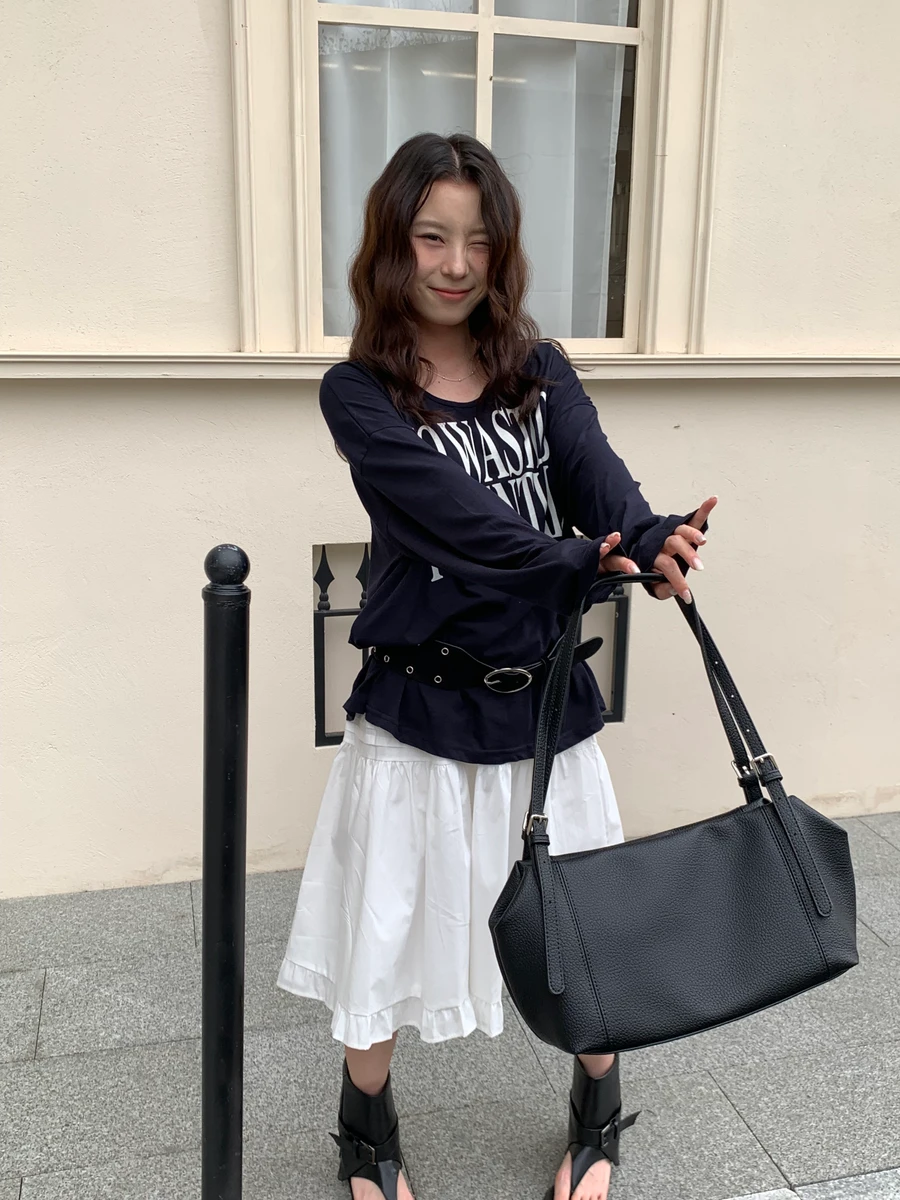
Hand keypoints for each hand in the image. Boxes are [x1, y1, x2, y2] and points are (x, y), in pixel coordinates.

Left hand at [597, 496, 717, 603]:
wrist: (639, 547)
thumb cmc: (649, 566)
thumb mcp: (651, 583)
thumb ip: (661, 589)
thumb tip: (675, 589)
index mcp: (653, 555)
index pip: (667, 567)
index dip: (678, 582)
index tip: (686, 595)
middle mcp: (662, 542)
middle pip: (674, 544)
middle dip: (688, 555)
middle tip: (698, 566)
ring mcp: (671, 533)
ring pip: (681, 530)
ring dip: (693, 534)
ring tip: (702, 540)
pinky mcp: (680, 527)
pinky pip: (692, 517)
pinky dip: (703, 509)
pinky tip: (713, 500)